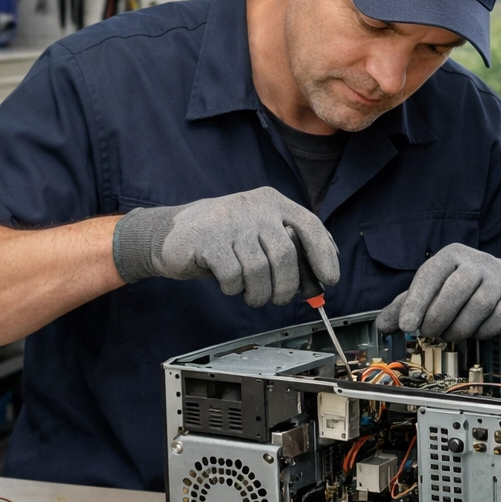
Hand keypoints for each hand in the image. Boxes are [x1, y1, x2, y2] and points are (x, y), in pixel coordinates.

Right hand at [112, 187, 338, 306]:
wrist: (170, 233)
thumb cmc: (223, 238)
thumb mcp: (258, 231)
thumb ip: (287, 245)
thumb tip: (320, 276)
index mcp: (272, 202)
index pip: (309, 225)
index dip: (324, 255)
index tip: (330, 280)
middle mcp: (254, 207)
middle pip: (285, 255)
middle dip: (286, 287)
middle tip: (279, 299)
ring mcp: (230, 222)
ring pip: (259, 271)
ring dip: (259, 293)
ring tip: (251, 294)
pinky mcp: (208, 241)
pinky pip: (234, 277)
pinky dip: (234, 289)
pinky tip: (228, 283)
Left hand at [376, 243, 500, 339]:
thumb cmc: (464, 286)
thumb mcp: (434, 288)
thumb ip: (407, 305)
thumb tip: (383, 325)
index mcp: (452, 255)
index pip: (431, 275)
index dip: (417, 302)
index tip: (406, 325)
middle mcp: (477, 262)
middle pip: (457, 289)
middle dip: (438, 317)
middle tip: (429, 332)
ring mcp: (500, 278)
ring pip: (479, 306)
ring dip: (459, 328)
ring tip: (450, 334)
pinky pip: (499, 318)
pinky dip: (483, 331)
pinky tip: (474, 332)